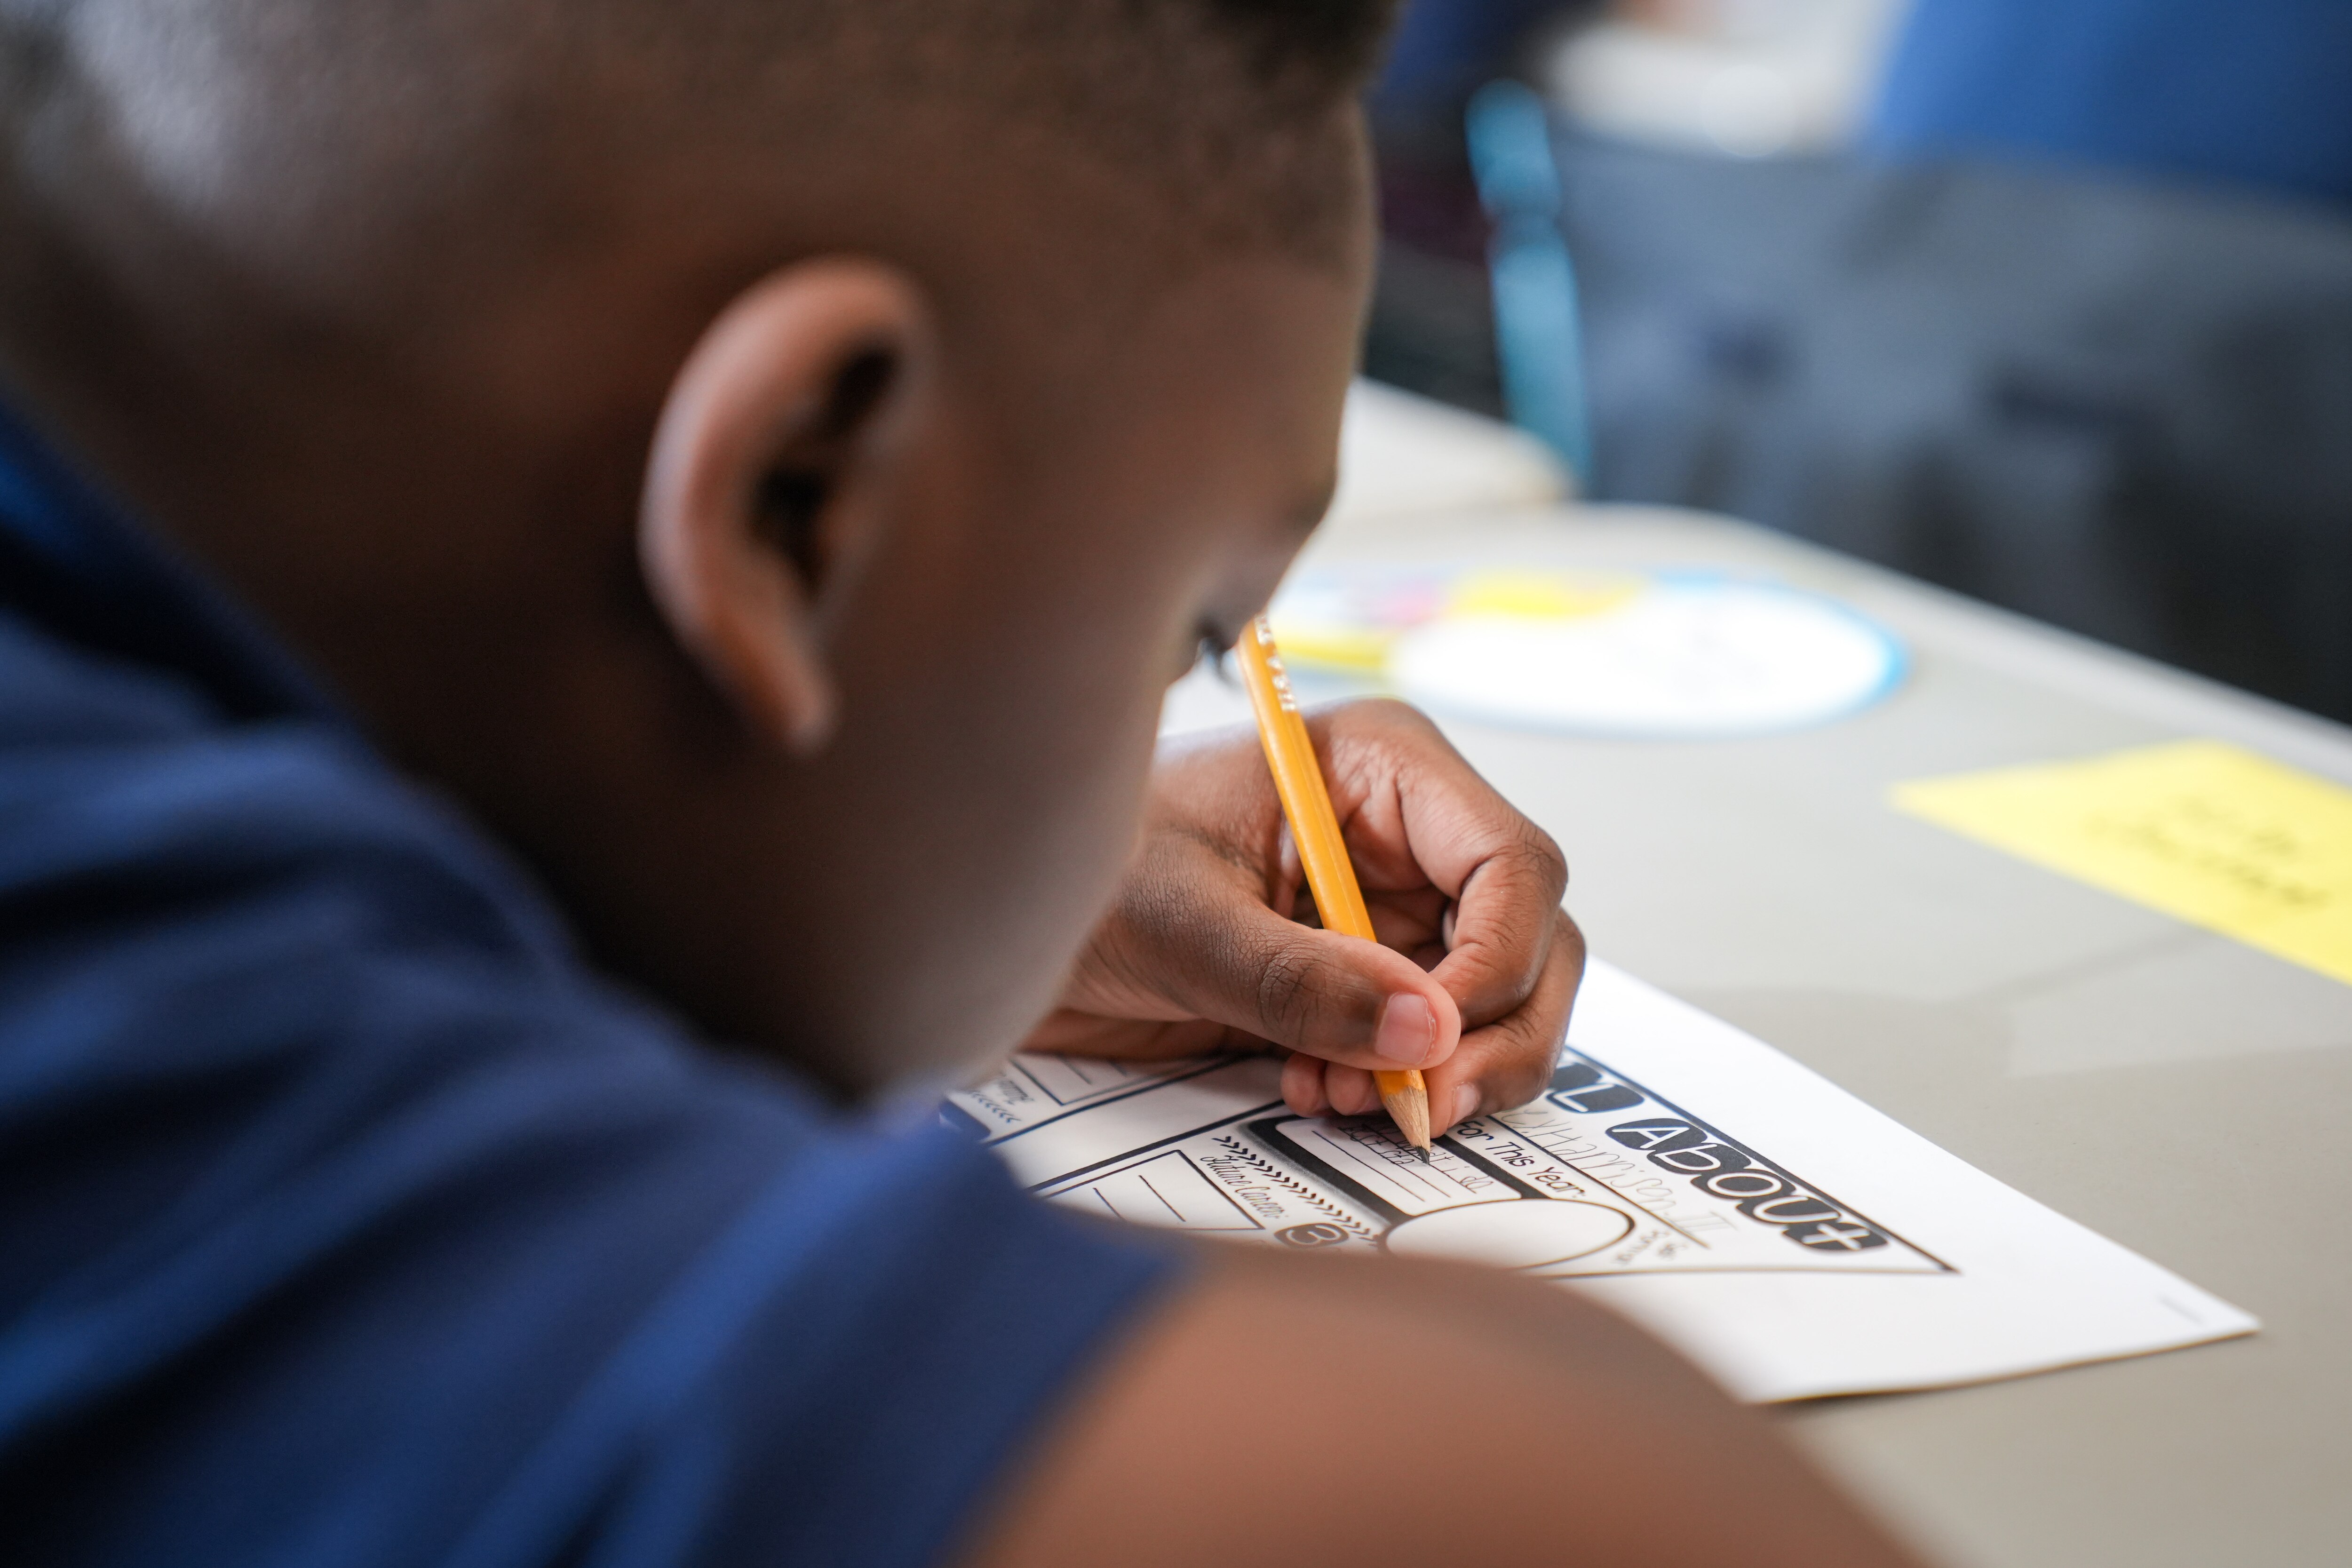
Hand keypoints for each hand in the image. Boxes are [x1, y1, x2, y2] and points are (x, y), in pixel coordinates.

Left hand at [1027, 698, 1583, 1136]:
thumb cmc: (1086, 876)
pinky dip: (1396, 1085)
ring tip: (1342, 1095)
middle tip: (1421, 1103)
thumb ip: (1301, 979)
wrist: (1010, 926)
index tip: (1439, 1041)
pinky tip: (1317, 1088)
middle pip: (1531, 942)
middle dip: (1490, 1034)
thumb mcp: (1182, 921)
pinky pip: (1432, 1044)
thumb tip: (1423, 1030)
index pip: (1513, 863)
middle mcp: (1406, 836)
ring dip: (1441, 1070)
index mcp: (1380, 768)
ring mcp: (1392, 911)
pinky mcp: (1364, 979)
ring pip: (1497, 1004)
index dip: (1498, 961)